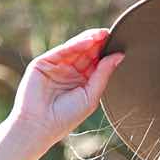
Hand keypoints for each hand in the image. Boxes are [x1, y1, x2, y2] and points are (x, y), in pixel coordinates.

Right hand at [6, 27, 125, 143]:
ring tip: (103, 34)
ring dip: (89, 40)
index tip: (119, 44)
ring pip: (75, 48)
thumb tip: (119, 56)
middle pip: (86, 53)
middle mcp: (69, 72)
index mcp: (81, 83)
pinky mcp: (44, 62)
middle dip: (98, 44)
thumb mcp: (90, 96)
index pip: (95, 64)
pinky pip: (63, 50)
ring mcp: (57, 66)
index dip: (106, 54)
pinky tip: (89, 41)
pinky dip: (76, 44)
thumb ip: (103, 75)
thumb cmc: (65, 118)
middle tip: (112, 35)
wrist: (39, 125)